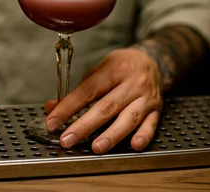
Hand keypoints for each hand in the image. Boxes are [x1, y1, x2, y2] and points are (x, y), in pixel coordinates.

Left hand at [44, 47, 162, 153]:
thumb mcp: (99, 69)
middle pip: (106, 107)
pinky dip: (143, 135)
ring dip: (112, 134)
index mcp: (114, 70)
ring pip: (129, 117)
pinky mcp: (157, 109)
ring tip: (97, 147)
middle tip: (67, 139)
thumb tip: (52, 107)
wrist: (152, 60)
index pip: (88, 91)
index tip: (53, 121)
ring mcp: (146, 97)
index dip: (68, 107)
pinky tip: (134, 145)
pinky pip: (151, 124)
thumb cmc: (121, 66)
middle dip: (85, 125)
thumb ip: (78, 89)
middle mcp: (131, 83)